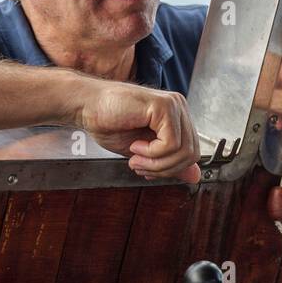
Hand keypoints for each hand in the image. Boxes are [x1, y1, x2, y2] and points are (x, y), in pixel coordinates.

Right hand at [77, 80, 200, 182]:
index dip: (170, 169)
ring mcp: (174, 105)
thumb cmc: (109, 123)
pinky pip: (171, 144)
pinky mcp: (164, 106)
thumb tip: (195, 177)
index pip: (191, 152)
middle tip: (139, 166)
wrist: (86, 106)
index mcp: (176, 118)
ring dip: (156, 163)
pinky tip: (135, 146)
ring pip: (183, 151)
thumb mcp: (144, 152)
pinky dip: (152, 153)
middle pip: (191, 153)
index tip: (146, 169)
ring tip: (135, 158)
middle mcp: (179, 108)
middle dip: (164, 169)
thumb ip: (170, 162)